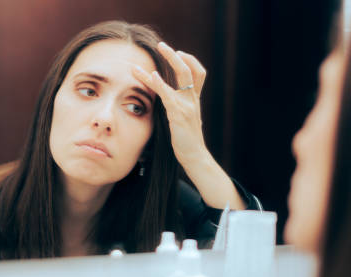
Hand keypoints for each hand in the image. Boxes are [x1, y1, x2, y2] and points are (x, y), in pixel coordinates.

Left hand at [132, 42, 207, 164]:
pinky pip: (168, 94)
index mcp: (194, 100)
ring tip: (154, 52)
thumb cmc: (186, 141)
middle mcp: (193, 100)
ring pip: (180, 77)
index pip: (199, 74)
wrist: (195, 156)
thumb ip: (178, 108)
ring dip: (167, 61)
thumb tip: (167, 102)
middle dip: (175, 56)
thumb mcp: (184, 120)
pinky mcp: (179, 114)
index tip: (177, 53)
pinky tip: (151, 75)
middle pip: (190, 70)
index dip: (190, 61)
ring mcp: (187, 106)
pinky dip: (160, 83)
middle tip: (161, 45)